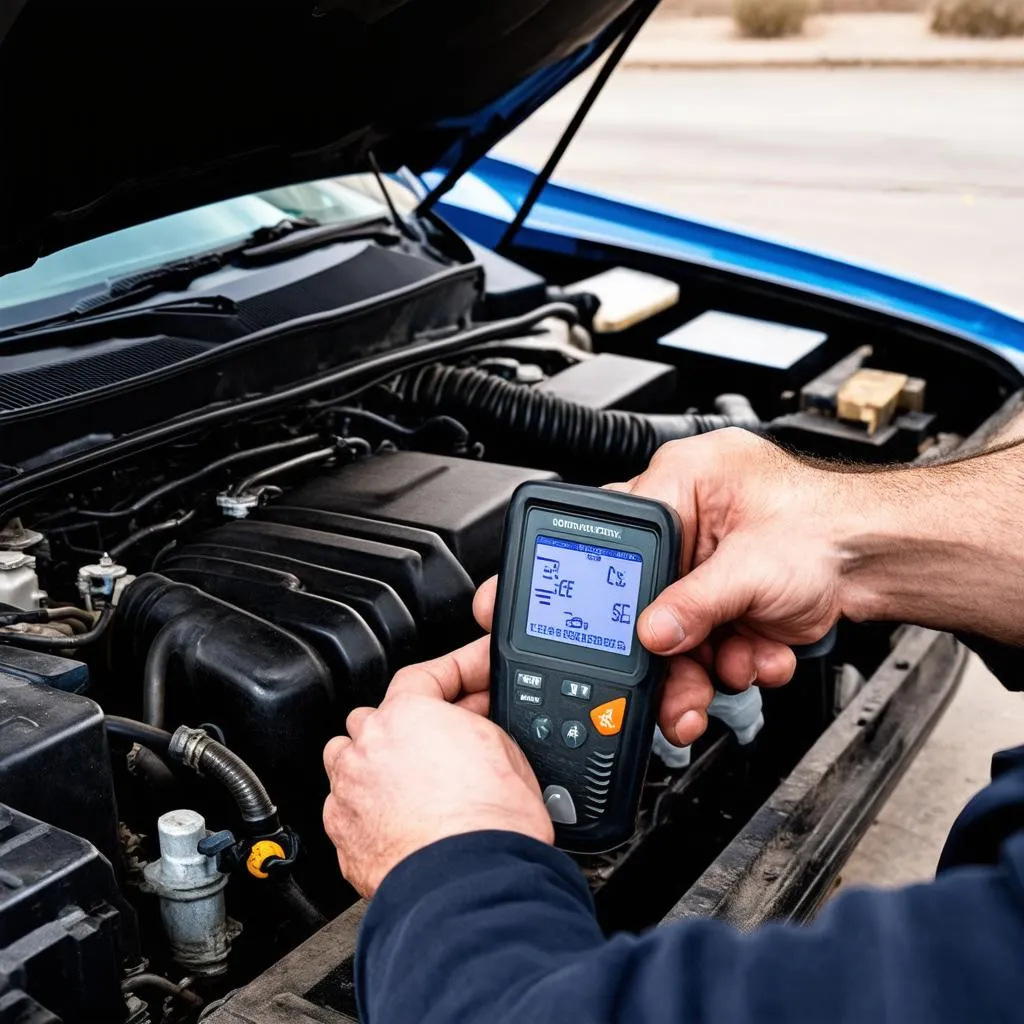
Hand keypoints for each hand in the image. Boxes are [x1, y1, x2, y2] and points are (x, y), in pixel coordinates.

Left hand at [323, 638, 553, 898]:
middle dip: (412, 723)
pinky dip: (368, 809)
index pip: (427, 674)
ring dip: (378, 762)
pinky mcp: (343, 837)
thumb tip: (473, 724)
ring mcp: (350, 792)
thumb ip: (477, 724)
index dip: (458, 669)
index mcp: (408, 714)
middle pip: (380, 716)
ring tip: (414, 781)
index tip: (474, 671)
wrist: (470, 885)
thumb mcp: (506, 751)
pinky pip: (347, 808)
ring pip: (352, 760)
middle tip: (447, 737)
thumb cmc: (491, 825)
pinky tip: (399, 820)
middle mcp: (369, 747)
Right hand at [620, 429, 846, 659]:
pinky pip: (708, 639)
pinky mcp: (727, 597)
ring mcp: (708, 562)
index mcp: (683, 480)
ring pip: (678, 626)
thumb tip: (651, 632)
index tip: (637, 635)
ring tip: (735, 670)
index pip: (629, 539)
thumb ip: (694, 605)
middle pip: (651, 592)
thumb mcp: (751, 568)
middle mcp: (691, 519)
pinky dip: (734, 659)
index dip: (629, 591)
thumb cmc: (833, 527)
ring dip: (707, 662)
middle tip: (680, 682)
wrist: (881, 563)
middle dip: (672, 646)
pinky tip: (760, 655)